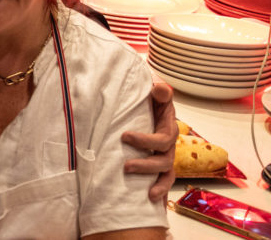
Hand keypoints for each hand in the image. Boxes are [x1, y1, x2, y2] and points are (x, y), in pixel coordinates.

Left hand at [121, 82, 175, 201]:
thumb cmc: (152, 101)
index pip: (162, 139)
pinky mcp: (158, 166)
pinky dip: (162, 195)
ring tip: (146, 194)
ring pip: (166, 175)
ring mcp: (165, 157)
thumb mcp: (156, 94)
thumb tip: (160, 89)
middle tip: (126, 166)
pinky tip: (154, 205)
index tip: (125, 136)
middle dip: (146, 166)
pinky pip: (163, 182)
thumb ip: (160, 92)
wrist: (151, 106)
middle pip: (163, 161)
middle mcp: (169, 146)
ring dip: (158, 186)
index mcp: (168, 129)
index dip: (146, 141)